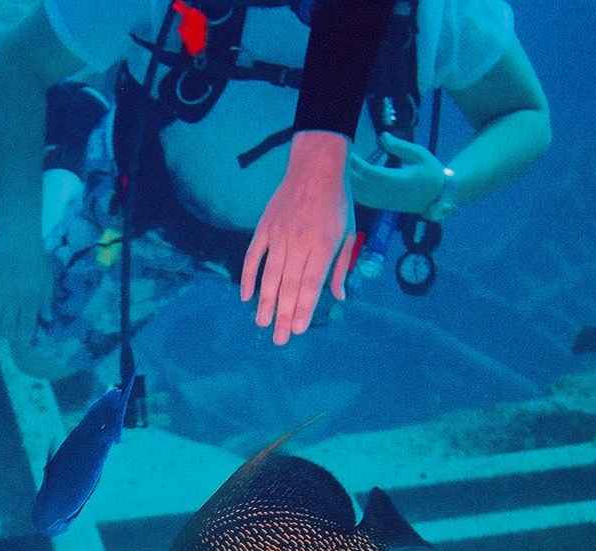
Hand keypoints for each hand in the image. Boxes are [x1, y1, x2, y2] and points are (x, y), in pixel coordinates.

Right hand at [0, 232, 52, 347]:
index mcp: (30, 298)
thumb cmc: (37, 256)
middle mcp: (13, 299)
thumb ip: (46, 299)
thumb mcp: (47, 278)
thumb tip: (46, 318)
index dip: (25, 338)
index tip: (24, 344)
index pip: (26, 326)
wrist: (18, 235)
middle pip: (8, 325)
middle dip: (9, 335)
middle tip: (10, 338)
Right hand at [240, 130, 357, 345]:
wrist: (315, 166)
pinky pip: (253, 256)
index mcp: (322, 246)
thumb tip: (338, 296)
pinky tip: (246, 296)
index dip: (303, 309)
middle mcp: (299, 244)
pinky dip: (248, 277)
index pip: (310, 285)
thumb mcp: (348, 232)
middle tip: (279, 338)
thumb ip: (340, 266)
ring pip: (270, 276)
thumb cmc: (336, 201)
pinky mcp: (264, 228)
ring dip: (265, 302)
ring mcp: (278, 236)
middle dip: (284, 315)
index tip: (298, 329)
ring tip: (262, 323)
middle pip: (289, 286)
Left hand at [348, 132, 447, 213]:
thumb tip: (382, 136)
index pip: (371, 173)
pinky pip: (362, 199)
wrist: (437, 195)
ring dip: (348, 180)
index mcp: (397, 181)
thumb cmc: (430, 171)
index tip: (348, 150)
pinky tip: (347, 178)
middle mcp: (387, 194)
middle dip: (348, 170)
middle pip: (360, 184)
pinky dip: (352, 189)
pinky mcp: (381, 205)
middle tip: (339, 154)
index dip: (357, 164)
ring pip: (359, 193)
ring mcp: (383, 202)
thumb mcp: (419, 154)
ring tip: (340, 164)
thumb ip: (399, 146)